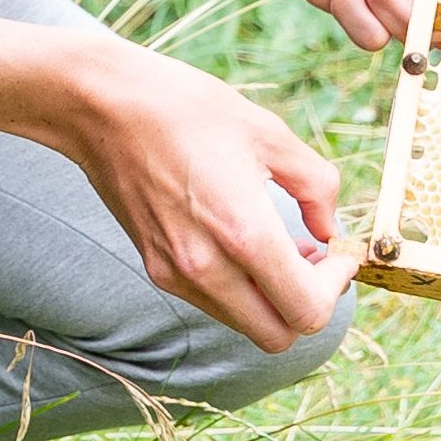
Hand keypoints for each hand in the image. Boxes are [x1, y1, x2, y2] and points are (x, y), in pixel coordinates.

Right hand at [0, 12, 352, 349]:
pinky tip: (242, 242)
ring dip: (273, 299)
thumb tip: (330, 228)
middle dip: (308, 304)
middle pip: (279, 335)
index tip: (340, 253)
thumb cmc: (185, 108)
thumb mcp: (269, 132)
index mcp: (244, 234)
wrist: (100, 105)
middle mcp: (207, 268)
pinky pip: (212, 302)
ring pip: (245, 323)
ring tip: (283, 247)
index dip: (337, 287)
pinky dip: (240, 288)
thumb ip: (316, 186)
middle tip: (317, 260)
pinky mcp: (154, 267)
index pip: (307, 311)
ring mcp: (176, 273)